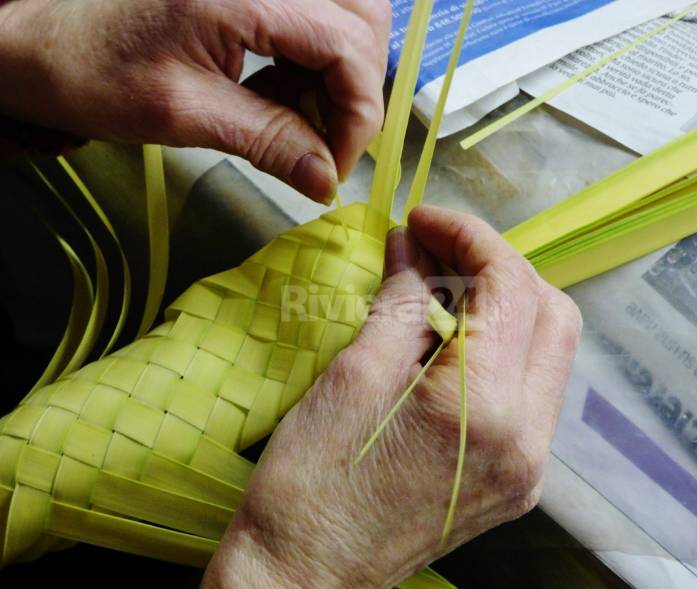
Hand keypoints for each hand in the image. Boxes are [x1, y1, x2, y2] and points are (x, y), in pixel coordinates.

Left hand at [0, 0, 390, 202]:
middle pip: (361, 22)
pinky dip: (312, 65)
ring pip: (348, 19)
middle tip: (324, 142)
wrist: (52, 47)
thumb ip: (269, 142)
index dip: (357, 112)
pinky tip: (278, 96)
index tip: (335, 163)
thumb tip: (326, 178)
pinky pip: (316, 21)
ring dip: (338, 76)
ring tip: (294, 119)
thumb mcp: (188, 115)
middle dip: (356, 90)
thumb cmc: (98, 73)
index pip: (347, 46)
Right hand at [199, 206, 581, 588]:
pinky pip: (532, 392)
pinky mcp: (516, 480)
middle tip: (437, 250)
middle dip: (499, 267)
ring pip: (550, 352)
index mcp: (488, 408)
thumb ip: (403, 299)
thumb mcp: (354, 375)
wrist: (303, 578)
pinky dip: (502, 350)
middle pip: (552, 314)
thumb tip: (413, 243)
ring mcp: (530, 466)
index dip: (471, 237)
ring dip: (506, 305)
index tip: (424, 218)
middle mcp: (530, 439)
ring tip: (443, 288)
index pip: (512, 288)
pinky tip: (454, 338)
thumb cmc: (312, 483)